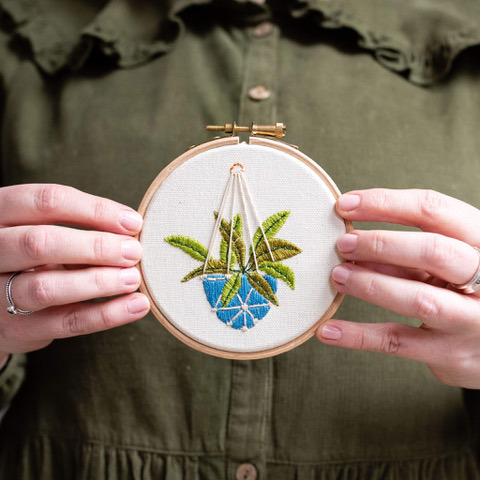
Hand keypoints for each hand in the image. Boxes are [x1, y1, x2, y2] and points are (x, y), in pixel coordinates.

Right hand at [0, 184, 149, 361]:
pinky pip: (66, 322)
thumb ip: (79, 228)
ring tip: (133, 279)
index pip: (46, 202)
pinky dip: (106, 315)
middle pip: (40, 242)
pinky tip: (136, 306)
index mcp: (1, 215)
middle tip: (134, 251)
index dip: (95, 210)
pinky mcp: (18, 329)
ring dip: (99, 282)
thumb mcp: (44, 231)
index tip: (132, 222)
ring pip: (47, 287)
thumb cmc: (33, 257)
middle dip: (96, 246)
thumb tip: (131, 230)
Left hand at [316, 189, 479, 387]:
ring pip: (418, 299)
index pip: (434, 210)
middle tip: (342, 244)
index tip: (346, 205)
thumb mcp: (448, 261)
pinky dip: (358, 336)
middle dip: (381, 245)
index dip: (386, 204)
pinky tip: (328, 329)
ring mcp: (471, 320)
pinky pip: (398, 343)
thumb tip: (353, 238)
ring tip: (337, 276)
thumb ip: (410, 252)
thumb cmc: (465, 289)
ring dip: (370, 285)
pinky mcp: (451, 354)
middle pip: (433, 252)